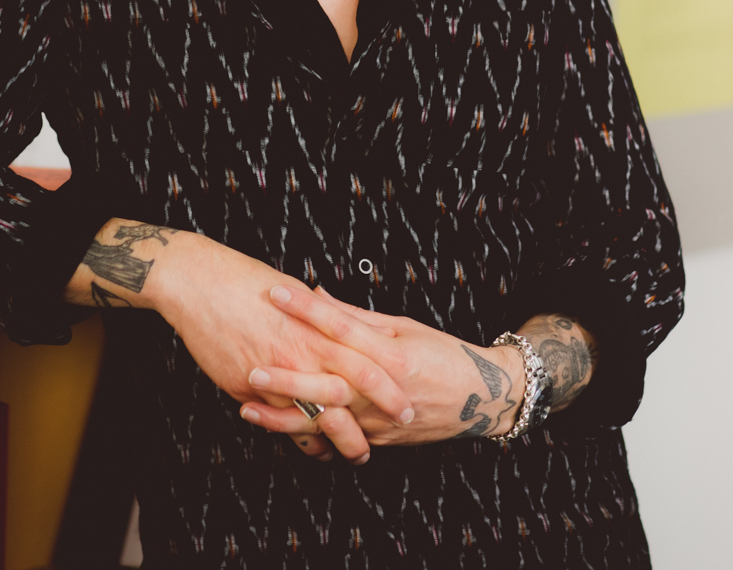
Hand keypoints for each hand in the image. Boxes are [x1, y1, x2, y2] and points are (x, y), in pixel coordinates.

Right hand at [65, 220, 415, 463]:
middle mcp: (301, 354)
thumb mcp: (296, 294)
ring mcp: (274, 374)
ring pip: (315, 419)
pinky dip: (300, 438)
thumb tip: (351, 325)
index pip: (367, 364)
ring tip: (356, 453)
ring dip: (339, 440)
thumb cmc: (248, 281)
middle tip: (393, 435)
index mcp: (318, 328)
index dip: (390, 388)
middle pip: (348, 398)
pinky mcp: (247, 388)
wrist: (201, 284)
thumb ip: (325, 316)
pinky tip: (313, 448)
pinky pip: (280, 423)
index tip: (408, 403)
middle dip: (374, 422)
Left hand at [238, 285, 527, 450]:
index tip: (276, 292)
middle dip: (288, 376)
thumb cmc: (445, 354)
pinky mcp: (377, 440)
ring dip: (284, 417)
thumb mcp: (405, 326)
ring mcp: (379, 421)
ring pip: (326, 421)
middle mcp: (384, 390)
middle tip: (252, 366)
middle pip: (329, 382)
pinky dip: (305, 435)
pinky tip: (276, 429)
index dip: (307, 309)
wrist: (484, 399)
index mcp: (392, 353)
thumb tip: (317, 292)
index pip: (342, 326)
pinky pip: (337, 439)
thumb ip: (357, 316)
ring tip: (248, 407)